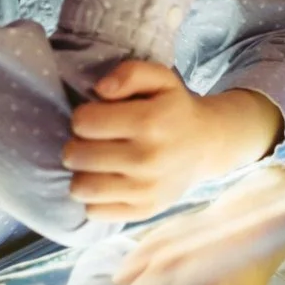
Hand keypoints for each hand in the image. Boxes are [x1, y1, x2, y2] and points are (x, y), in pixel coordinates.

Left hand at [66, 60, 282, 221]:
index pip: (84, 122)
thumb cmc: (175, 108)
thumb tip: (100, 90)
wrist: (207, 145)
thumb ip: (130, 73)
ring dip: (81, 173)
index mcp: (149, 121)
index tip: (95, 116)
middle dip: (76, 144)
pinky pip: (95, 211)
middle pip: (76, 155)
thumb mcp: (160, 78)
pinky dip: (93, 198)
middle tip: (91, 141)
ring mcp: (145, 190)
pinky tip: (106, 182)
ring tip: (93, 163)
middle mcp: (147, 159)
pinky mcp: (143, 211)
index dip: (82, 116)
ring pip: (81, 188)